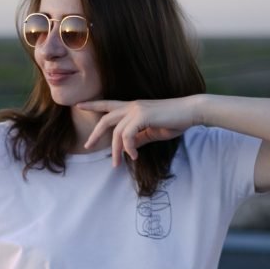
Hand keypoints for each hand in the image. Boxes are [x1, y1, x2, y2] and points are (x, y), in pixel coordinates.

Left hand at [80, 97, 198, 166]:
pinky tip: (134, 156)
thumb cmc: (174, 121)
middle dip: (95, 133)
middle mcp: (132, 106)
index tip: (79, 105)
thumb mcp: (153, 132)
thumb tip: (129, 147)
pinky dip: (128, 148)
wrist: (190, 112)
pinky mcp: (142, 116)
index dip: (93, 104)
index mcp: (133, 107)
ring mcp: (136, 110)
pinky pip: (127, 135)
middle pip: (106, 119)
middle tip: (87, 146)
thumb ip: (139, 138)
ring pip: (116, 132)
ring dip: (115, 150)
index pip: (108, 104)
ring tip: (117, 164)